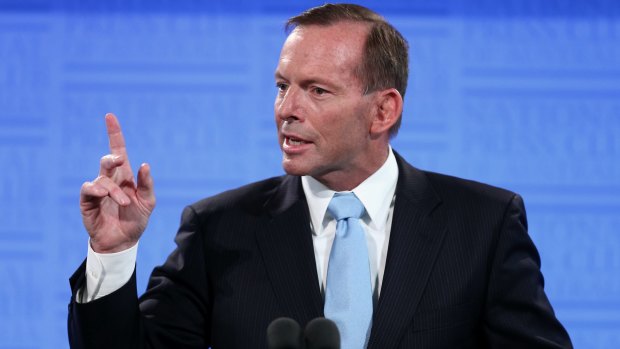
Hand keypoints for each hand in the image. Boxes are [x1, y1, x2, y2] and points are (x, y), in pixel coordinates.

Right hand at [80, 113, 155, 252]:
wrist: (123, 242)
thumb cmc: (135, 220)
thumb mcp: (148, 202)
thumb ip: (147, 184)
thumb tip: (145, 164)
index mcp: (125, 177)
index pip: (118, 150)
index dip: (114, 133)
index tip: (109, 116)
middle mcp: (110, 180)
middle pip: (107, 160)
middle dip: (112, 158)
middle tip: (120, 161)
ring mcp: (98, 190)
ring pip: (102, 178)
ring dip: (114, 189)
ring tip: (125, 203)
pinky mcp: (88, 201)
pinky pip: (89, 189)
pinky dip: (97, 189)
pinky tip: (105, 195)